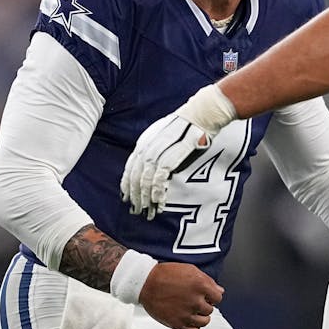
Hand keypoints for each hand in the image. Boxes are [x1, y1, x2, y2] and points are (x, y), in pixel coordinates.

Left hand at [121, 85, 236, 216]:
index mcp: (144, 142)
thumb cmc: (186, 125)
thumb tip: (151, 165)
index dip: (127, 185)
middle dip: (135, 196)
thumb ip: (155, 148)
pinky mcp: (170, 158)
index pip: (130, 167)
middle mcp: (147, 148)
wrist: (201, 115)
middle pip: (135, 177)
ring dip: (146, 199)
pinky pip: (159, 180)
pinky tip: (159, 202)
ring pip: (145, 181)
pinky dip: (157, 193)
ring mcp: (157, 153)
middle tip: (136, 211)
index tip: (127, 197)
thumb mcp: (164, 135)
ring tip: (149, 212)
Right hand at [138, 262, 224, 328]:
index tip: (206, 296)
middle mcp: (195, 301)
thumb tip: (220, 290)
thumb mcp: (190, 270)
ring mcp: (187, 313)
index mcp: (200, 285)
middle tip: (194, 301)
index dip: (212, 296)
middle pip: (210, 310)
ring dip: (200, 317)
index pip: (218, 297)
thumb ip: (207, 280)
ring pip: (204, 322)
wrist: (146, 283)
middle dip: (204, 305)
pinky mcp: (177, 324)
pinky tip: (188, 320)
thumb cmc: (165, 274)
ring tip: (191, 311)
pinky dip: (193, 327)